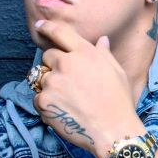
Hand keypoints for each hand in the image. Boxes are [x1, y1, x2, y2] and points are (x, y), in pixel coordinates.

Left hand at [32, 20, 145, 157]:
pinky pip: (39, 98)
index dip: (47, 27)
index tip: (40, 26)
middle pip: (48, 56)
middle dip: (54, 66)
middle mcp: (66, 63)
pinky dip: (47, 104)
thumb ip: (104, 54)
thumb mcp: (117, 72)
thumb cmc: (119, 102)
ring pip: (42, 78)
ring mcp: (53, 82)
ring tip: (69, 100)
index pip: (59, 32)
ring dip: (50, 86)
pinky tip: (64, 111)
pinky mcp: (44, 100)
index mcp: (84, 53)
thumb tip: (101, 40)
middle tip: (68, 82)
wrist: (113, 131)